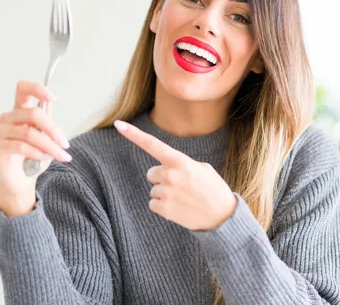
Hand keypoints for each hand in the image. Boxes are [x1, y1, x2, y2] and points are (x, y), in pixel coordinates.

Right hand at [0, 80, 71, 216]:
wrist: (22, 181)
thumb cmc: (34, 157)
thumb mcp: (46, 137)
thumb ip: (47, 120)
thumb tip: (50, 102)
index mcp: (20, 111)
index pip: (22, 89)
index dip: (37, 89)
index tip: (53, 98)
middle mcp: (8, 118)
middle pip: (33, 113)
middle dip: (54, 130)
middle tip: (65, 144)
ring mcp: (0, 132)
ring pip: (29, 133)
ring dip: (50, 146)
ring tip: (61, 155)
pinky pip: (21, 146)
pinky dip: (38, 152)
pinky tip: (46, 157)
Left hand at [113, 120, 236, 230]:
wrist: (222, 216)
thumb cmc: (214, 190)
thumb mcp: (203, 169)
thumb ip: (182, 164)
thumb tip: (167, 167)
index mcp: (180, 161)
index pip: (153, 144)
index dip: (133, 134)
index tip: (118, 124)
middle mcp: (170, 174)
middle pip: (152, 173)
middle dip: (162, 178)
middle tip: (182, 186)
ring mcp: (165, 192)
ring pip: (153, 190)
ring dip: (165, 194)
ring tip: (184, 199)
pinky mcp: (163, 208)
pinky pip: (153, 204)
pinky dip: (163, 207)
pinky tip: (179, 208)